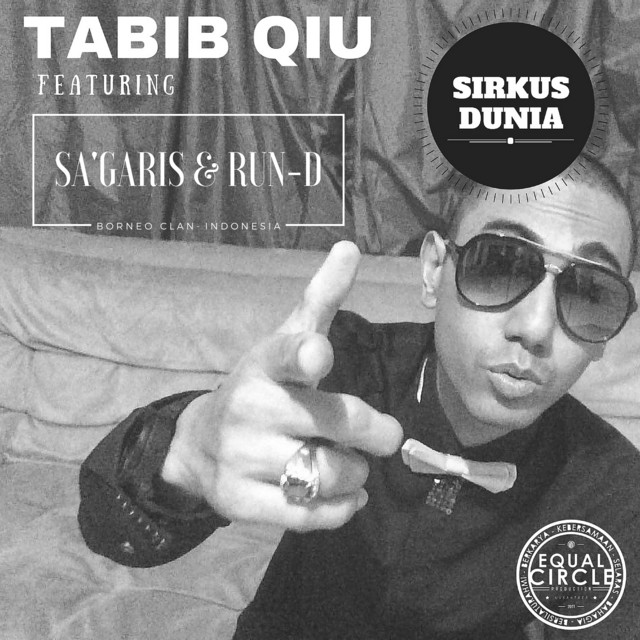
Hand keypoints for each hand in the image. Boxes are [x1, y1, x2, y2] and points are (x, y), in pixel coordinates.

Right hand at [161, 241, 402, 530]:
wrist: (198, 444)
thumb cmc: (259, 388)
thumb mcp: (284, 341)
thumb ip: (321, 299)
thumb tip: (348, 246)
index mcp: (265, 364)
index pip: (285, 353)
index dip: (304, 355)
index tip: (319, 356)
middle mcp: (249, 407)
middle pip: (335, 422)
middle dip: (374, 432)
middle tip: (384, 435)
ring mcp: (240, 457)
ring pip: (330, 473)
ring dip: (355, 473)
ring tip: (348, 464)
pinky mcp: (239, 503)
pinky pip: (310, 517)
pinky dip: (340, 510)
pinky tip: (344, 497)